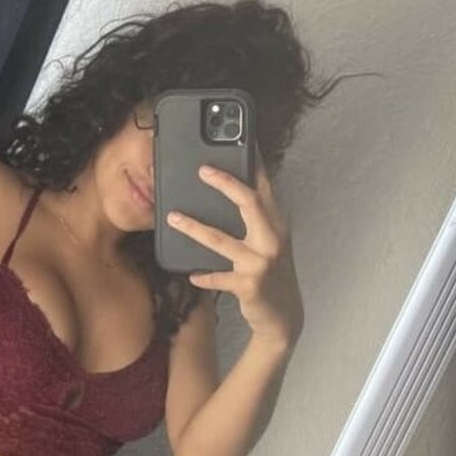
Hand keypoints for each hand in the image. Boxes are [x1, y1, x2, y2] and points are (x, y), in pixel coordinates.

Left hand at [165, 148, 303, 347]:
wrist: (283, 316)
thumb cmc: (271, 273)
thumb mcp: (269, 243)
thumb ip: (255, 221)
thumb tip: (231, 193)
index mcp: (276, 224)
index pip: (265, 187)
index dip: (254, 163)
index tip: (241, 140)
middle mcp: (273, 239)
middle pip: (249, 203)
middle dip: (226, 183)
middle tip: (201, 170)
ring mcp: (261, 263)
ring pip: (222, 241)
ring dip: (194, 228)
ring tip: (172, 217)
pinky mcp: (249, 286)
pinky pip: (219, 278)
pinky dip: (204, 275)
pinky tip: (190, 273)